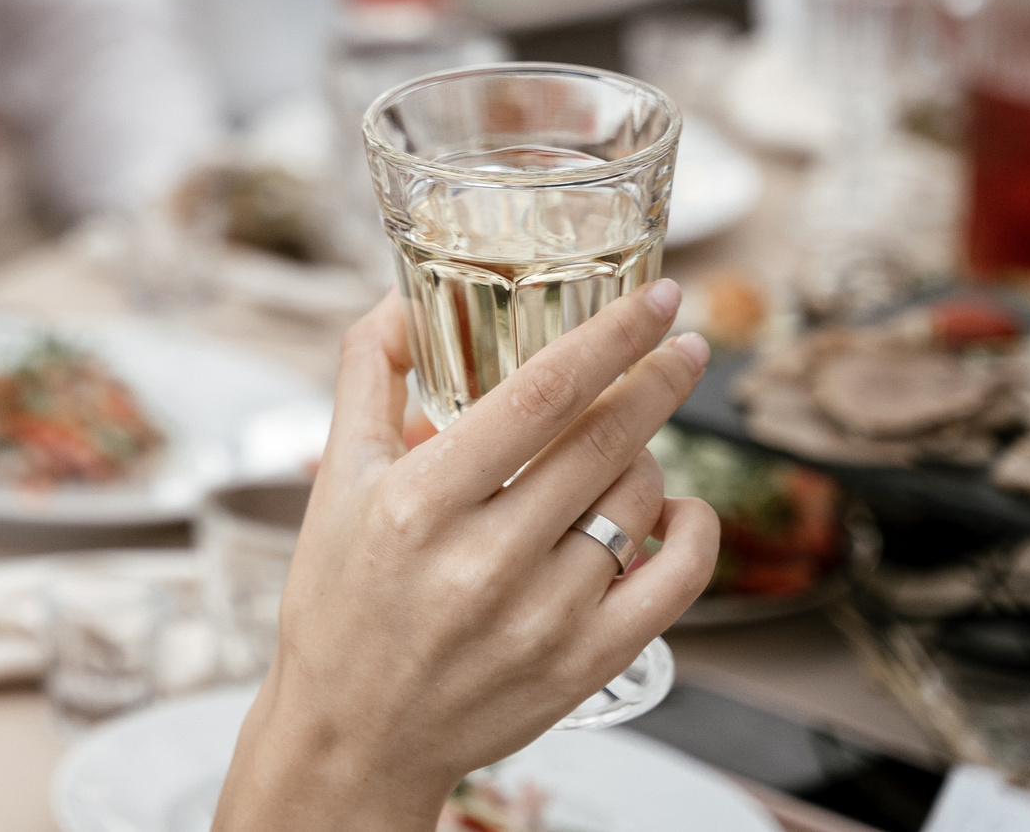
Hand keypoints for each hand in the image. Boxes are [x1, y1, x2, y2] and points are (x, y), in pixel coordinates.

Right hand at [212, 281, 716, 831]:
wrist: (353, 733)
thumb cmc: (341, 600)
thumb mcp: (337, 480)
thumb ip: (369, 376)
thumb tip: (407, 297)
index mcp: (419, 503)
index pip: (539, 394)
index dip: (609, 337)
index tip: (656, 299)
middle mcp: (483, 560)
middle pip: (605, 439)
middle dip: (658, 378)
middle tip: (686, 344)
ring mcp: (542, 616)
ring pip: (638, 502)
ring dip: (649, 455)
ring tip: (626, 448)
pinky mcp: (584, 665)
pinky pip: (676, 582)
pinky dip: (693, 533)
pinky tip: (678, 510)